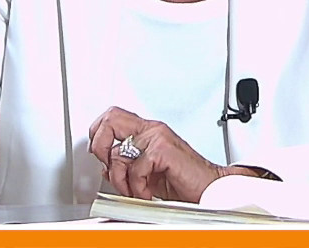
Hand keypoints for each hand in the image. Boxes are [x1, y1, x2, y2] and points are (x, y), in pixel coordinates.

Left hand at [88, 106, 247, 202]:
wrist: (210, 188)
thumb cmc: (184, 181)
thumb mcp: (149, 173)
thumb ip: (128, 165)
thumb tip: (105, 166)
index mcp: (148, 130)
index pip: (112, 117)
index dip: (98, 135)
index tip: (99, 154)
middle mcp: (152, 130)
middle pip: (110, 119)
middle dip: (100, 146)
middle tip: (108, 166)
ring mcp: (158, 138)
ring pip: (118, 153)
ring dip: (121, 181)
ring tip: (134, 190)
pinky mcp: (163, 150)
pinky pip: (135, 169)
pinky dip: (137, 188)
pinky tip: (147, 193)